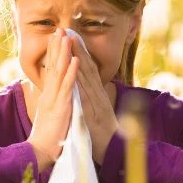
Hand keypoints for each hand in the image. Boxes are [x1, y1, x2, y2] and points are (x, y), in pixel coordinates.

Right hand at [27, 28, 79, 171]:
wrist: (40, 152)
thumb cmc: (47, 137)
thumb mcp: (49, 115)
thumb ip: (51, 102)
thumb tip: (52, 94)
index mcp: (48, 95)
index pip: (50, 70)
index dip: (54, 53)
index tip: (56, 38)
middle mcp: (49, 94)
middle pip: (53, 66)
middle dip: (57, 47)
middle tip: (59, 29)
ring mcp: (55, 99)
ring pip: (60, 72)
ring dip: (64, 53)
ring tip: (67, 37)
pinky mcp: (61, 107)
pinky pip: (68, 87)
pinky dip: (72, 72)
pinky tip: (75, 60)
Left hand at [70, 37, 119, 164]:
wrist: (114, 152)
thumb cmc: (103, 134)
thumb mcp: (97, 112)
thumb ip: (92, 98)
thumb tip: (88, 87)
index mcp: (97, 94)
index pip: (87, 69)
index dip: (79, 52)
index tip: (70, 36)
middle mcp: (98, 94)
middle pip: (87, 67)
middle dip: (77, 48)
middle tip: (68, 30)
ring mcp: (96, 103)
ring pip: (86, 77)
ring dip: (78, 58)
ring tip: (70, 42)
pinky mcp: (93, 114)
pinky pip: (85, 96)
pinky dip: (80, 83)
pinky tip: (75, 71)